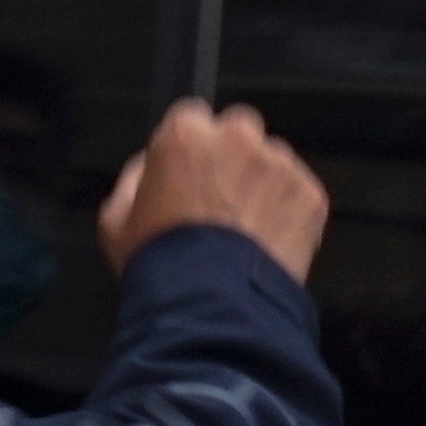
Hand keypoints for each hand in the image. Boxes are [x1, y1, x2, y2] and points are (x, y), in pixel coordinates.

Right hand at [102, 100, 331, 284]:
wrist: (213, 308)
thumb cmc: (163, 265)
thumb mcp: (116, 221)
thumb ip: (133, 179)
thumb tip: (146, 168)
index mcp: (186, 135)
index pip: (191, 118)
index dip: (190, 148)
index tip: (190, 173)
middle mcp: (238, 138)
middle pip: (239, 131)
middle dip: (232, 157)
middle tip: (220, 201)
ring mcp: (279, 165)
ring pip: (273, 162)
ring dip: (262, 184)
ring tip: (245, 230)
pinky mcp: (310, 194)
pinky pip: (299, 193)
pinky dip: (287, 212)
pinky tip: (265, 243)